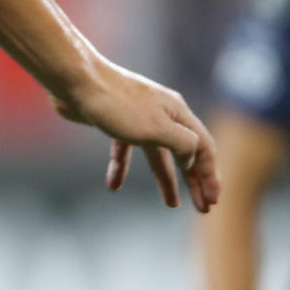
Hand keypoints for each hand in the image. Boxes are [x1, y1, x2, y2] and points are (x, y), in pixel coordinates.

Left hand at [55, 60, 219, 211]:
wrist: (77, 81)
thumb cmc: (118, 104)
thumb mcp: (157, 128)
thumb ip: (182, 144)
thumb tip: (192, 158)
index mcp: (177, 113)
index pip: (203, 147)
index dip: (210, 175)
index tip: (212, 201)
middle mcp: (162, 114)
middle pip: (185, 152)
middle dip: (194, 181)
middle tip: (203, 208)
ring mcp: (139, 118)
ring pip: (158, 154)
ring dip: (166, 179)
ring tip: (172, 204)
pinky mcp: (117, 122)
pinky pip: (125, 150)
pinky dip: (122, 168)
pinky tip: (114, 185)